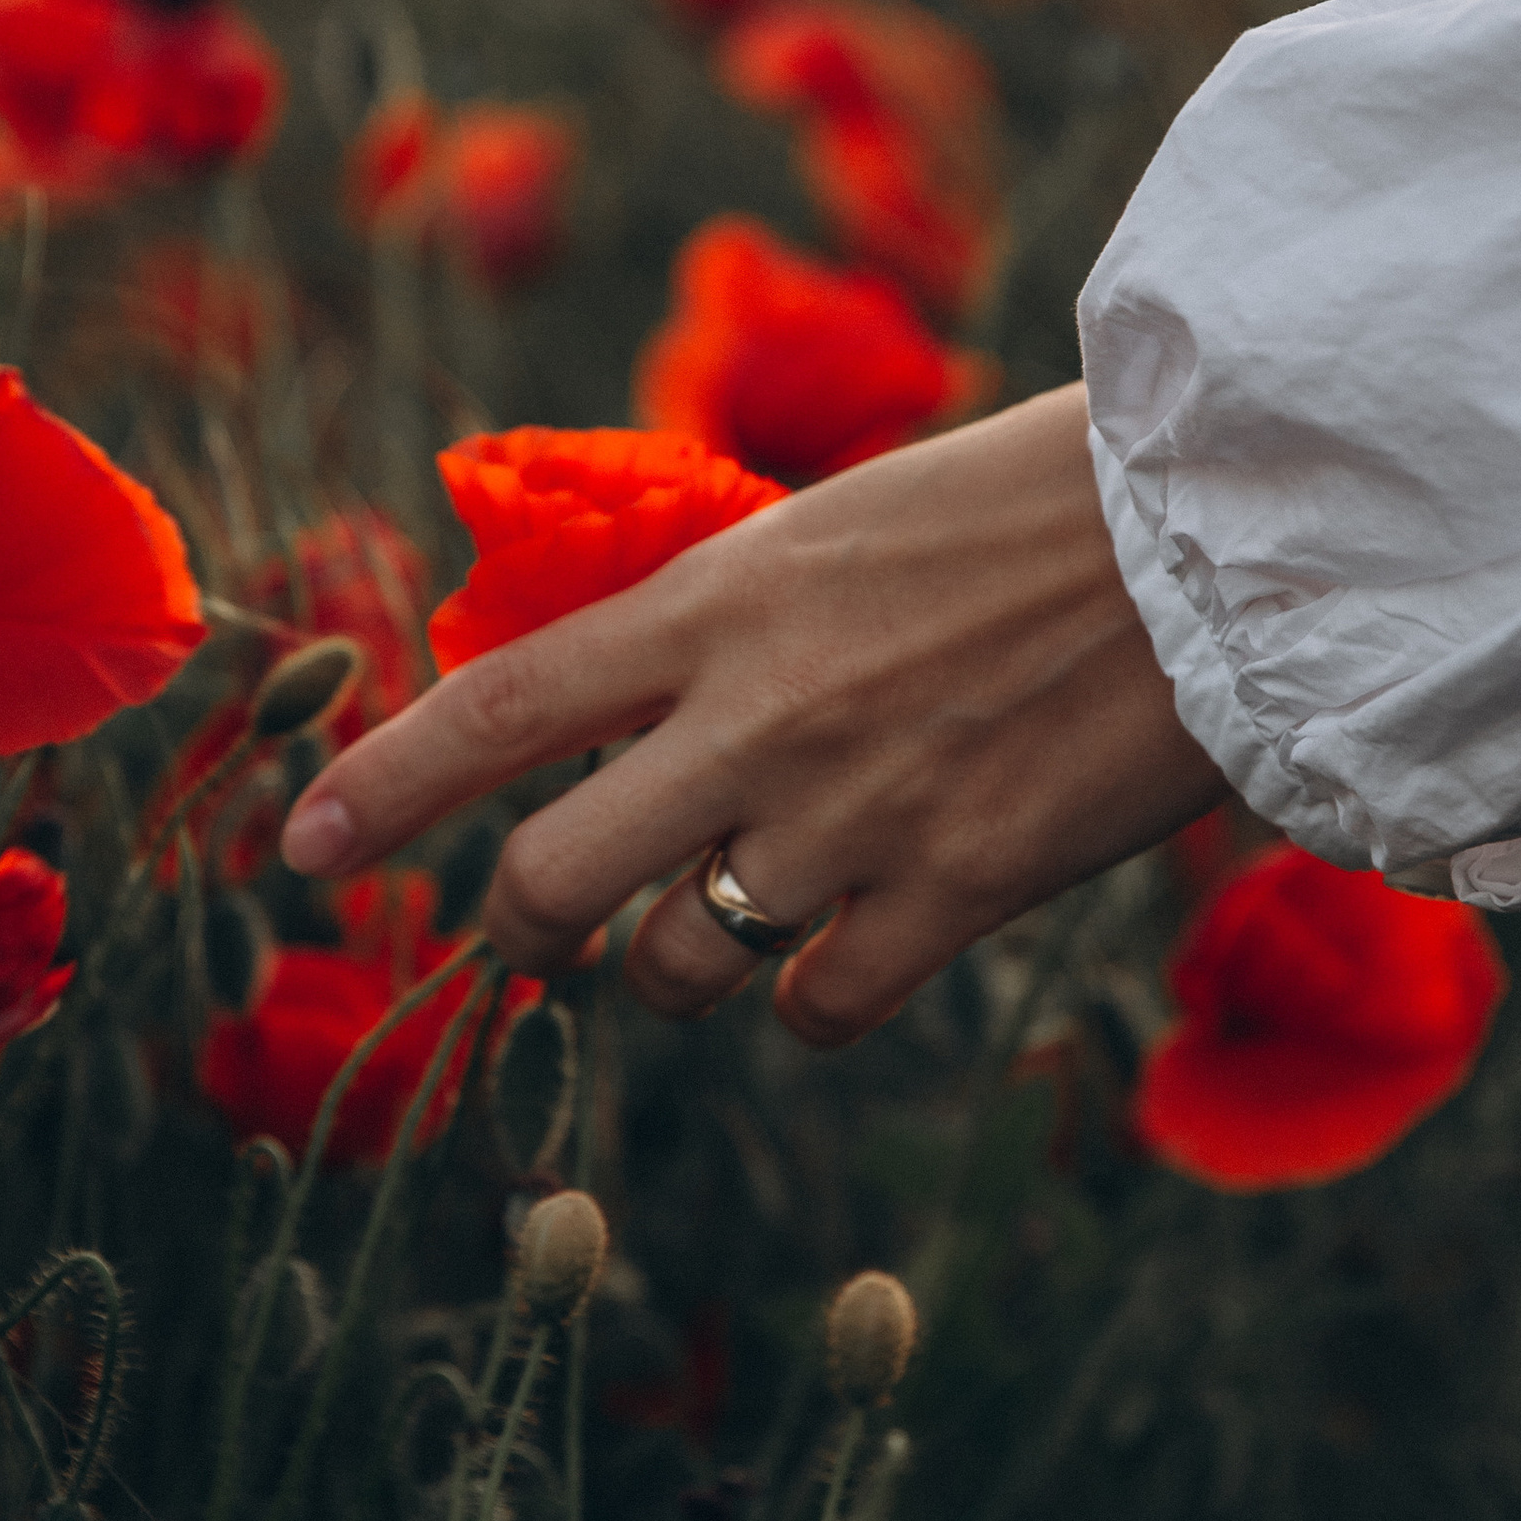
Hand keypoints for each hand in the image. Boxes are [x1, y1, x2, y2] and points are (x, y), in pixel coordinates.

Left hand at [280, 383, 1222, 1045]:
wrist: (1220, 535)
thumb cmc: (1033, 509)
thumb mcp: (839, 529)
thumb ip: (723, 625)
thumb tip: (627, 714)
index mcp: (720, 598)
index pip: (500, 706)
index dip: (384, 789)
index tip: (300, 849)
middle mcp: (758, 718)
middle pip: (552, 881)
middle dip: (522, 924)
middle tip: (538, 929)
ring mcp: (851, 818)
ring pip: (678, 967)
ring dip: (685, 961)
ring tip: (752, 902)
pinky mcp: (954, 894)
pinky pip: (814, 1011)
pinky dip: (813, 996)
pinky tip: (863, 938)